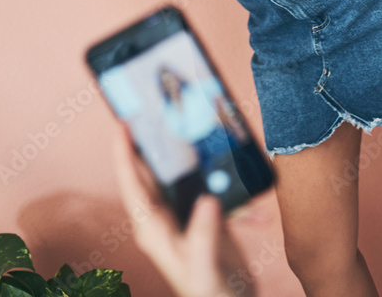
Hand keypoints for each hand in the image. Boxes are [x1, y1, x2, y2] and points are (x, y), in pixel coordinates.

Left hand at [113, 124, 262, 296]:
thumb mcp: (205, 270)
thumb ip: (204, 236)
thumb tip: (207, 200)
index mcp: (154, 231)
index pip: (133, 185)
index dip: (124, 154)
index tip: (123, 124)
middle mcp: (164, 220)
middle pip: (155, 173)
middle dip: (159, 144)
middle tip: (160, 111)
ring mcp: (185, 218)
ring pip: (187, 178)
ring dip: (204, 164)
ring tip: (211, 139)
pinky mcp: (207, 220)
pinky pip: (217, 195)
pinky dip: (238, 200)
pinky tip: (258, 211)